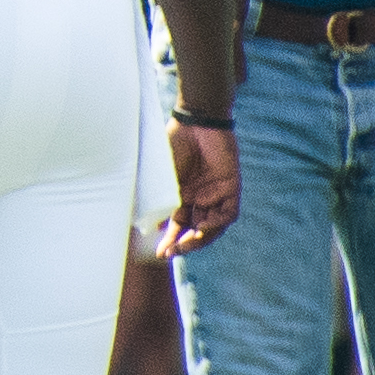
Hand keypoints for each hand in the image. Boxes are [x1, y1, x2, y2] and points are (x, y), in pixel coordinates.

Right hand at [162, 116, 239, 252]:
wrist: (195, 121)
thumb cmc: (172, 143)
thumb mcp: (160, 176)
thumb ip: (157, 198)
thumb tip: (144, 224)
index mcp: (181, 195)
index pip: (178, 225)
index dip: (170, 240)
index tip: (161, 253)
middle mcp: (200, 198)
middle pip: (196, 230)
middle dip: (186, 244)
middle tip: (173, 252)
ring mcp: (216, 193)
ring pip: (213, 226)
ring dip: (201, 237)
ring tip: (187, 243)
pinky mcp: (231, 187)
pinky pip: (228, 214)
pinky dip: (218, 223)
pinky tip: (205, 227)